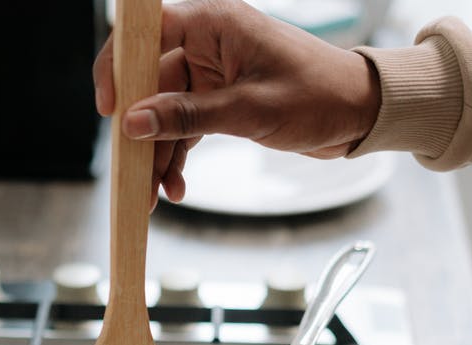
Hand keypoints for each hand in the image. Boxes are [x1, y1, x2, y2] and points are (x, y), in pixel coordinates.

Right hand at [93, 0, 381, 205]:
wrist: (361, 113)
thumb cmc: (319, 95)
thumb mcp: (250, 110)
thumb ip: (189, 116)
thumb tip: (134, 123)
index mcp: (214, 23)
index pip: (146, 32)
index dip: (119, 67)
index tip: (110, 109)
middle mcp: (208, 43)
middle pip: (150, 83)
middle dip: (139, 131)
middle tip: (131, 172)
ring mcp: (213, 72)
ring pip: (164, 112)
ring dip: (158, 153)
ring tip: (154, 194)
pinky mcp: (221, 99)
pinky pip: (185, 126)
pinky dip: (178, 155)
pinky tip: (176, 186)